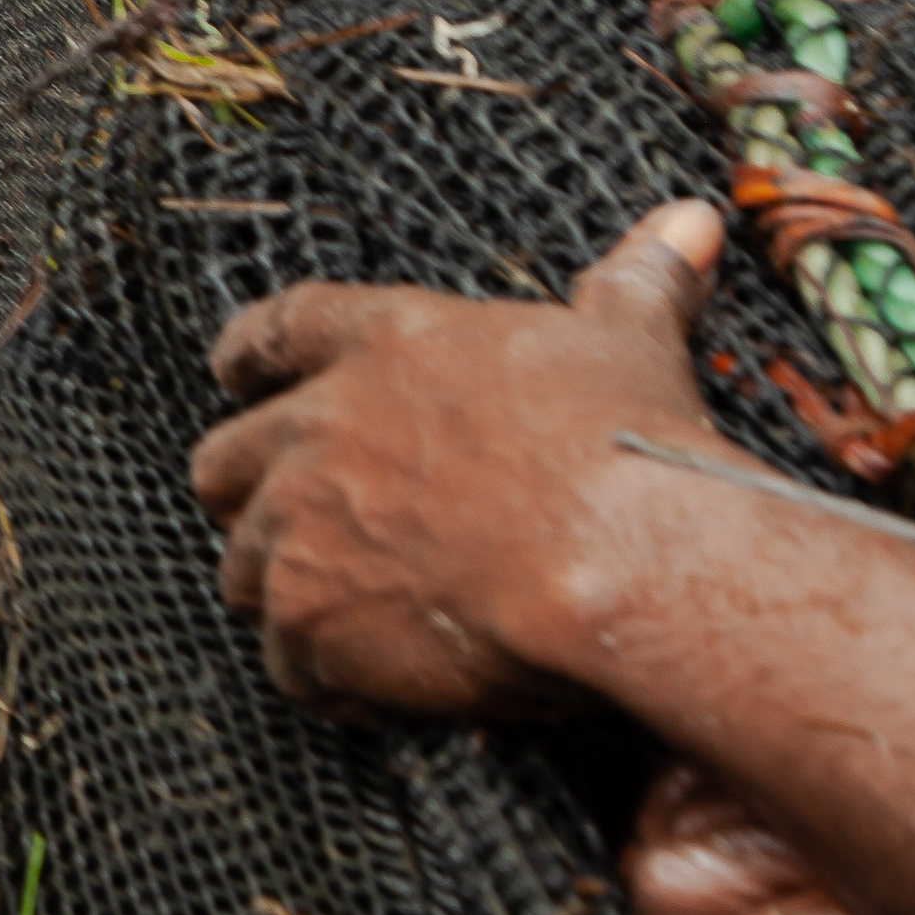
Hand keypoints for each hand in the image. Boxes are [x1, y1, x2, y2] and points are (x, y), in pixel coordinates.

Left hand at [187, 200, 732, 720]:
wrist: (618, 558)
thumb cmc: (622, 443)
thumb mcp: (630, 339)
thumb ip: (637, 279)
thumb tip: (689, 221)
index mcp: (384, 345)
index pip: (277, 329)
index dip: (247, 354)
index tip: (230, 372)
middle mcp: (318, 429)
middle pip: (224, 462)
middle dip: (245, 495)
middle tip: (286, 525)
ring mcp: (301, 528)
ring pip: (241, 568)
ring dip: (279, 591)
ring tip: (329, 618)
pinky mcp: (312, 621)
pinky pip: (285, 662)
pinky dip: (318, 678)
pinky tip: (360, 693)